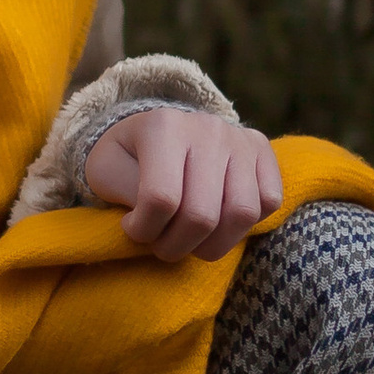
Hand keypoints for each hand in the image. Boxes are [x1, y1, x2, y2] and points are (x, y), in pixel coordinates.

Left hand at [85, 108, 280, 261]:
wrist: (160, 131)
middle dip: (175, 246)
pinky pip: (268, 203)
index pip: (161, 199)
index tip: (132, 229)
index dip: (144, 231)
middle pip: (202, 214)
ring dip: (212, 245)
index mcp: (163, 127)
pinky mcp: (262, 150)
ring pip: (241, 214)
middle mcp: (207, 127)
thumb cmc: (128, 158)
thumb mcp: (105, 170)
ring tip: (189, 241)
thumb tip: (152, 216)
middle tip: (160, 245)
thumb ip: (124, 193)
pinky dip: (243, 226)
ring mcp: (240, 138)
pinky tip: (216, 221)